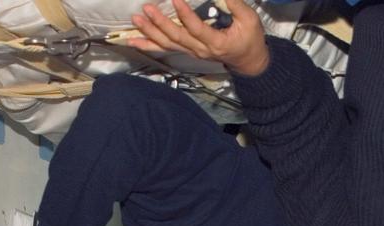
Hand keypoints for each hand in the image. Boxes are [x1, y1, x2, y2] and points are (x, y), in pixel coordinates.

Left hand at [127, 0, 269, 76]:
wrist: (249, 62)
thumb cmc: (250, 39)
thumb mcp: (249, 19)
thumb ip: (234, 3)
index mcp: (216, 43)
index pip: (196, 29)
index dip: (185, 15)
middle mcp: (200, 50)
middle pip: (176, 38)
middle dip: (160, 23)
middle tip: (147, 9)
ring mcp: (192, 52)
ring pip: (167, 44)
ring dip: (150, 33)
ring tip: (136, 20)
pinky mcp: (187, 51)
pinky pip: (165, 49)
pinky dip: (148, 45)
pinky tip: (133, 40)